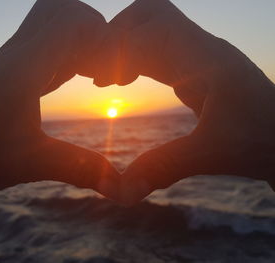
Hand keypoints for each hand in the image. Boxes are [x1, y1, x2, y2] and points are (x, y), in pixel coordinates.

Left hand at [0, 0, 119, 218]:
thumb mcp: (31, 164)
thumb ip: (80, 169)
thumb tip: (121, 188)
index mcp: (23, 69)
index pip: (72, 21)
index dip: (102, 39)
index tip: (108, 77)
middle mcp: (18, 54)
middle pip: (64, 11)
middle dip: (95, 34)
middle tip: (103, 71)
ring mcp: (14, 58)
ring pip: (54, 23)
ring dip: (82, 43)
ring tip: (93, 76)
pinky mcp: (12, 68)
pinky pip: (47, 44)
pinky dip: (68, 54)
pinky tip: (75, 78)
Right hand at [94, 0, 274, 204]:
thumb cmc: (263, 143)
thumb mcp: (212, 154)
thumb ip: (165, 167)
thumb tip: (122, 191)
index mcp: (206, 60)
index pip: (148, 33)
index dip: (115, 51)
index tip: (98, 83)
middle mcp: (202, 47)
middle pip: (149, 14)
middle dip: (115, 37)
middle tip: (101, 75)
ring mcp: (200, 53)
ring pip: (153, 24)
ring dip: (124, 44)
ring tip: (107, 79)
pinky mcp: (197, 64)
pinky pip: (159, 45)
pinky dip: (135, 56)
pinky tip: (127, 81)